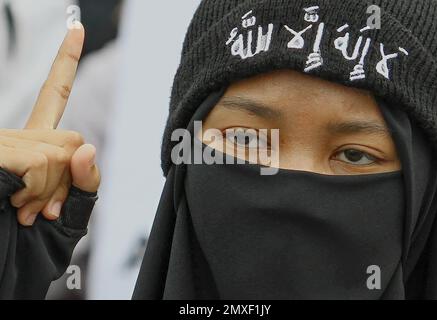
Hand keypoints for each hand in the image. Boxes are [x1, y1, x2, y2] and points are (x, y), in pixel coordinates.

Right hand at [0, 23, 99, 225]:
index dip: (66, 60)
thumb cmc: (28, 241)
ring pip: (63, 154)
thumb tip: (89, 145)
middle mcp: (16, 136)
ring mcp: (2, 142)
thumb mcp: (69, 211)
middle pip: (75, 140)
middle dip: (69, 181)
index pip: (56, 95)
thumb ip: (86, 181)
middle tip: (43, 208)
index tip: (76, 26)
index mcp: (36, 144)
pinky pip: (42, 164)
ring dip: (52, 192)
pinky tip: (15, 205)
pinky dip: (38, 192)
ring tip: (25, 210)